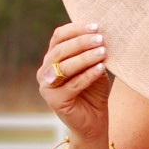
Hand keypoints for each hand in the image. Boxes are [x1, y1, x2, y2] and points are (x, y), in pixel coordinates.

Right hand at [38, 21, 109, 139]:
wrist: (94, 122)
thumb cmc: (94, 92)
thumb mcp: (94, 67)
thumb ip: (91, 52)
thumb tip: (99, 33)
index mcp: (52, 58)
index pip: (59, 37)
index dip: (76, 29)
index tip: (96, 26)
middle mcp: (45, 70)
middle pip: (60, 50)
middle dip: (82, 42)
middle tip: (101, 38)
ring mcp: (47, 86)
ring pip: (65, 66)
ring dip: (85, 57)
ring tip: (103, 52)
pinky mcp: (54, 101)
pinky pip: (73, 84)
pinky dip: (88, 75)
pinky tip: (101, 68)